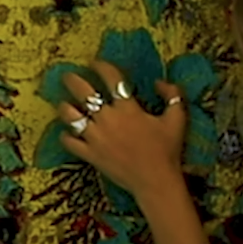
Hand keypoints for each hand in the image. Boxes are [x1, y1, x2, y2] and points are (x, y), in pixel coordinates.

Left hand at [55, 59, 188, 198]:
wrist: (155, 181)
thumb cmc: (167, 150)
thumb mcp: (178, 119)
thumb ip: (173, 95)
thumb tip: (159, 82)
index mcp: (127, 108)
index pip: (110, 77)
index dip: (100, 66)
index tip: (94, 62)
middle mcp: (107, 119)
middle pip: (82, 92)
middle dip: (72, 80)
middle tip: (69, 76)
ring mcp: (95, 137)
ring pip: (70, 115)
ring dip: (65, 107)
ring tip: (65, 103)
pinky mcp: (90, 154)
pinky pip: (69, 142)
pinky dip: (66, 135)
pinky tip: (67, 132)